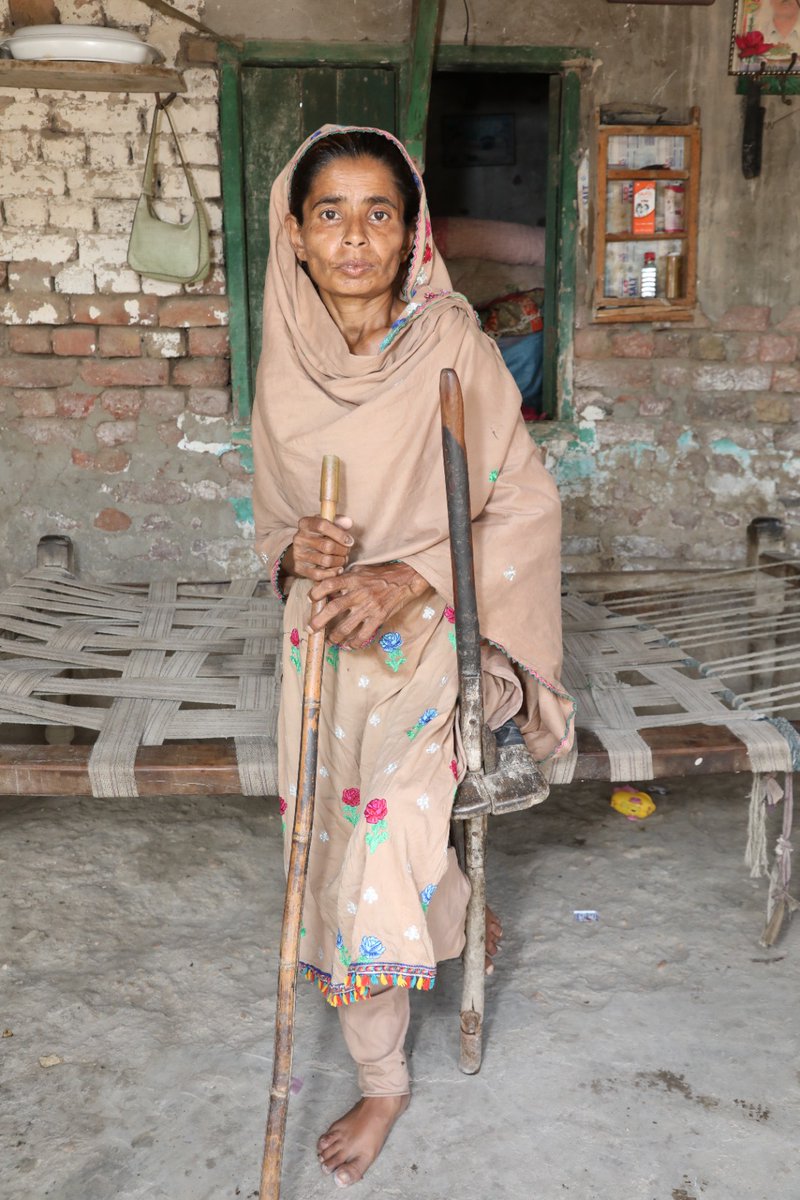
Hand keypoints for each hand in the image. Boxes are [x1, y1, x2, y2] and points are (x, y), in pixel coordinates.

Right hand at [283, 515, 353, 583]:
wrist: (304, 550)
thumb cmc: (320, 536)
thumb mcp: (328, 525)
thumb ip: (339, 522)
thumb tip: (348, 522)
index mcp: (305, 524)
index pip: (322, 525)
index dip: (339, 534)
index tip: (349, 541)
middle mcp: (299, 538)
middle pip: (327, 546)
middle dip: (342, 550)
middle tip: (347, 551)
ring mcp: (298, 554)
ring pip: (326, 561)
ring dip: (340, 562)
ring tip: (342, 559)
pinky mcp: (299, 568)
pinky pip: (319, 574)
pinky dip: (332, 573)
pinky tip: (338, 569)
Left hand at [308, 562, 427, 649]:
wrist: (405, 579)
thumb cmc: (381, 574)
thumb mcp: (361, 570)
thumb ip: (345, 579)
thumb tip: (329, 589)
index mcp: (353, 579)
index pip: (329, 584)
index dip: (316, 592)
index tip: (311, 599)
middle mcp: (359, 593)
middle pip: (334, 607)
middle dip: (319, 620)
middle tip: (311, 629)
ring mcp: (369, 607)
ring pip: (346, 625)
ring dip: (335, 636)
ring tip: (330, 640)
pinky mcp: (379, 617)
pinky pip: (363, 634)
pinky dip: (355, 642)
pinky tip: (350, 645)